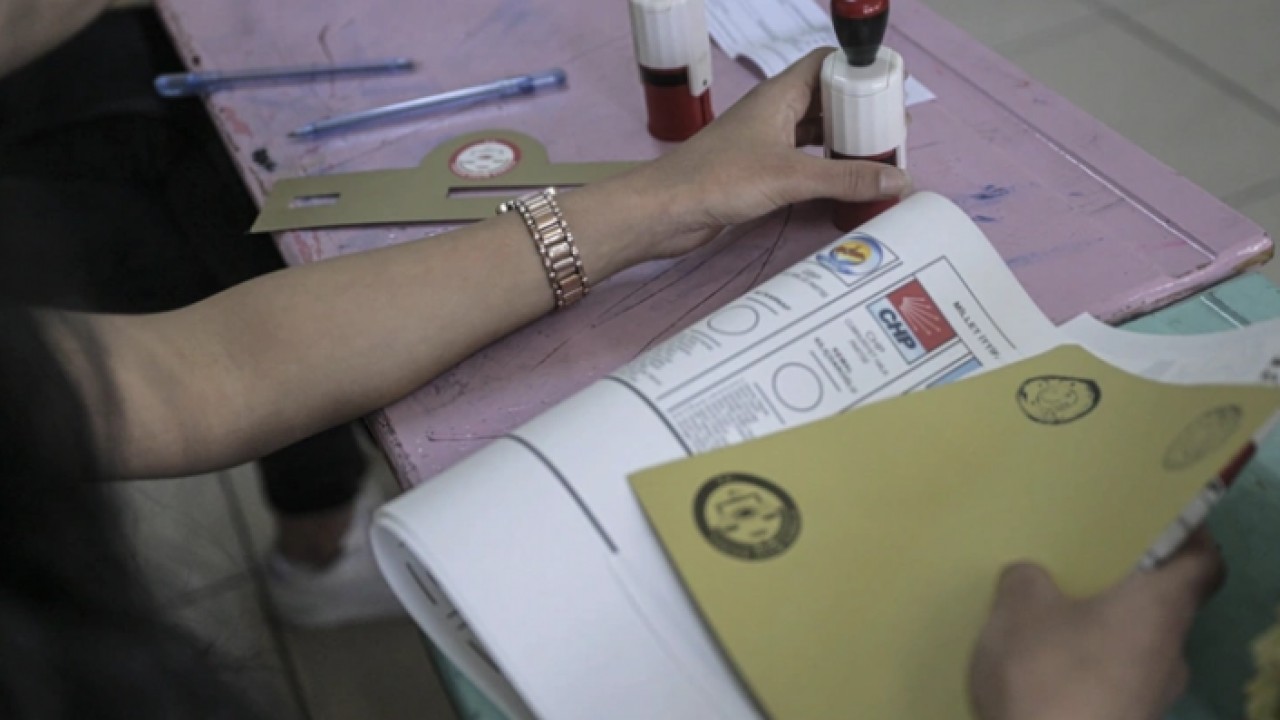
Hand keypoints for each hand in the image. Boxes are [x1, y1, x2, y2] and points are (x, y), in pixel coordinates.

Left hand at [607, 47, 911, 265]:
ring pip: (814, 132)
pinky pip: (801, 160)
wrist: (665, 211)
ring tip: (878, 158)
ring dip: (843, 142)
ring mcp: (764, 141)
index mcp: (779, 94)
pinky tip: (843, 182)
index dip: (858, 69)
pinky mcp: (756, 171)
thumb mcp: (791, 177)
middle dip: (859, 112)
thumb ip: (846, 177)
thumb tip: (899, 178)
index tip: (890, 89)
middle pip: (826, 99)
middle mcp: (773, 112)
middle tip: (894, 132)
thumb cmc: (719, 179)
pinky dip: (824, 166)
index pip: (827, 63)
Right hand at [969, 531, 1223, 719]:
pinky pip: (1112, 679)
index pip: (1203, 562)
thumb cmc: (1048, 675)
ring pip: (1135, 645)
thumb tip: (1033, 577)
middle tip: (1084, 560)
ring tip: (1051, 612)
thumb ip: (1027, 581)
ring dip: (1103, 627)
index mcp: (1160, 608)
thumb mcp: (1019, 609)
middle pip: (1164, 604)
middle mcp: (1170, 651)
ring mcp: (1151, 697)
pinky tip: (1042, 661)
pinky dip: (1087, 664)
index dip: (1188, 535)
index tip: (1156, 518)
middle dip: (1129, 583)